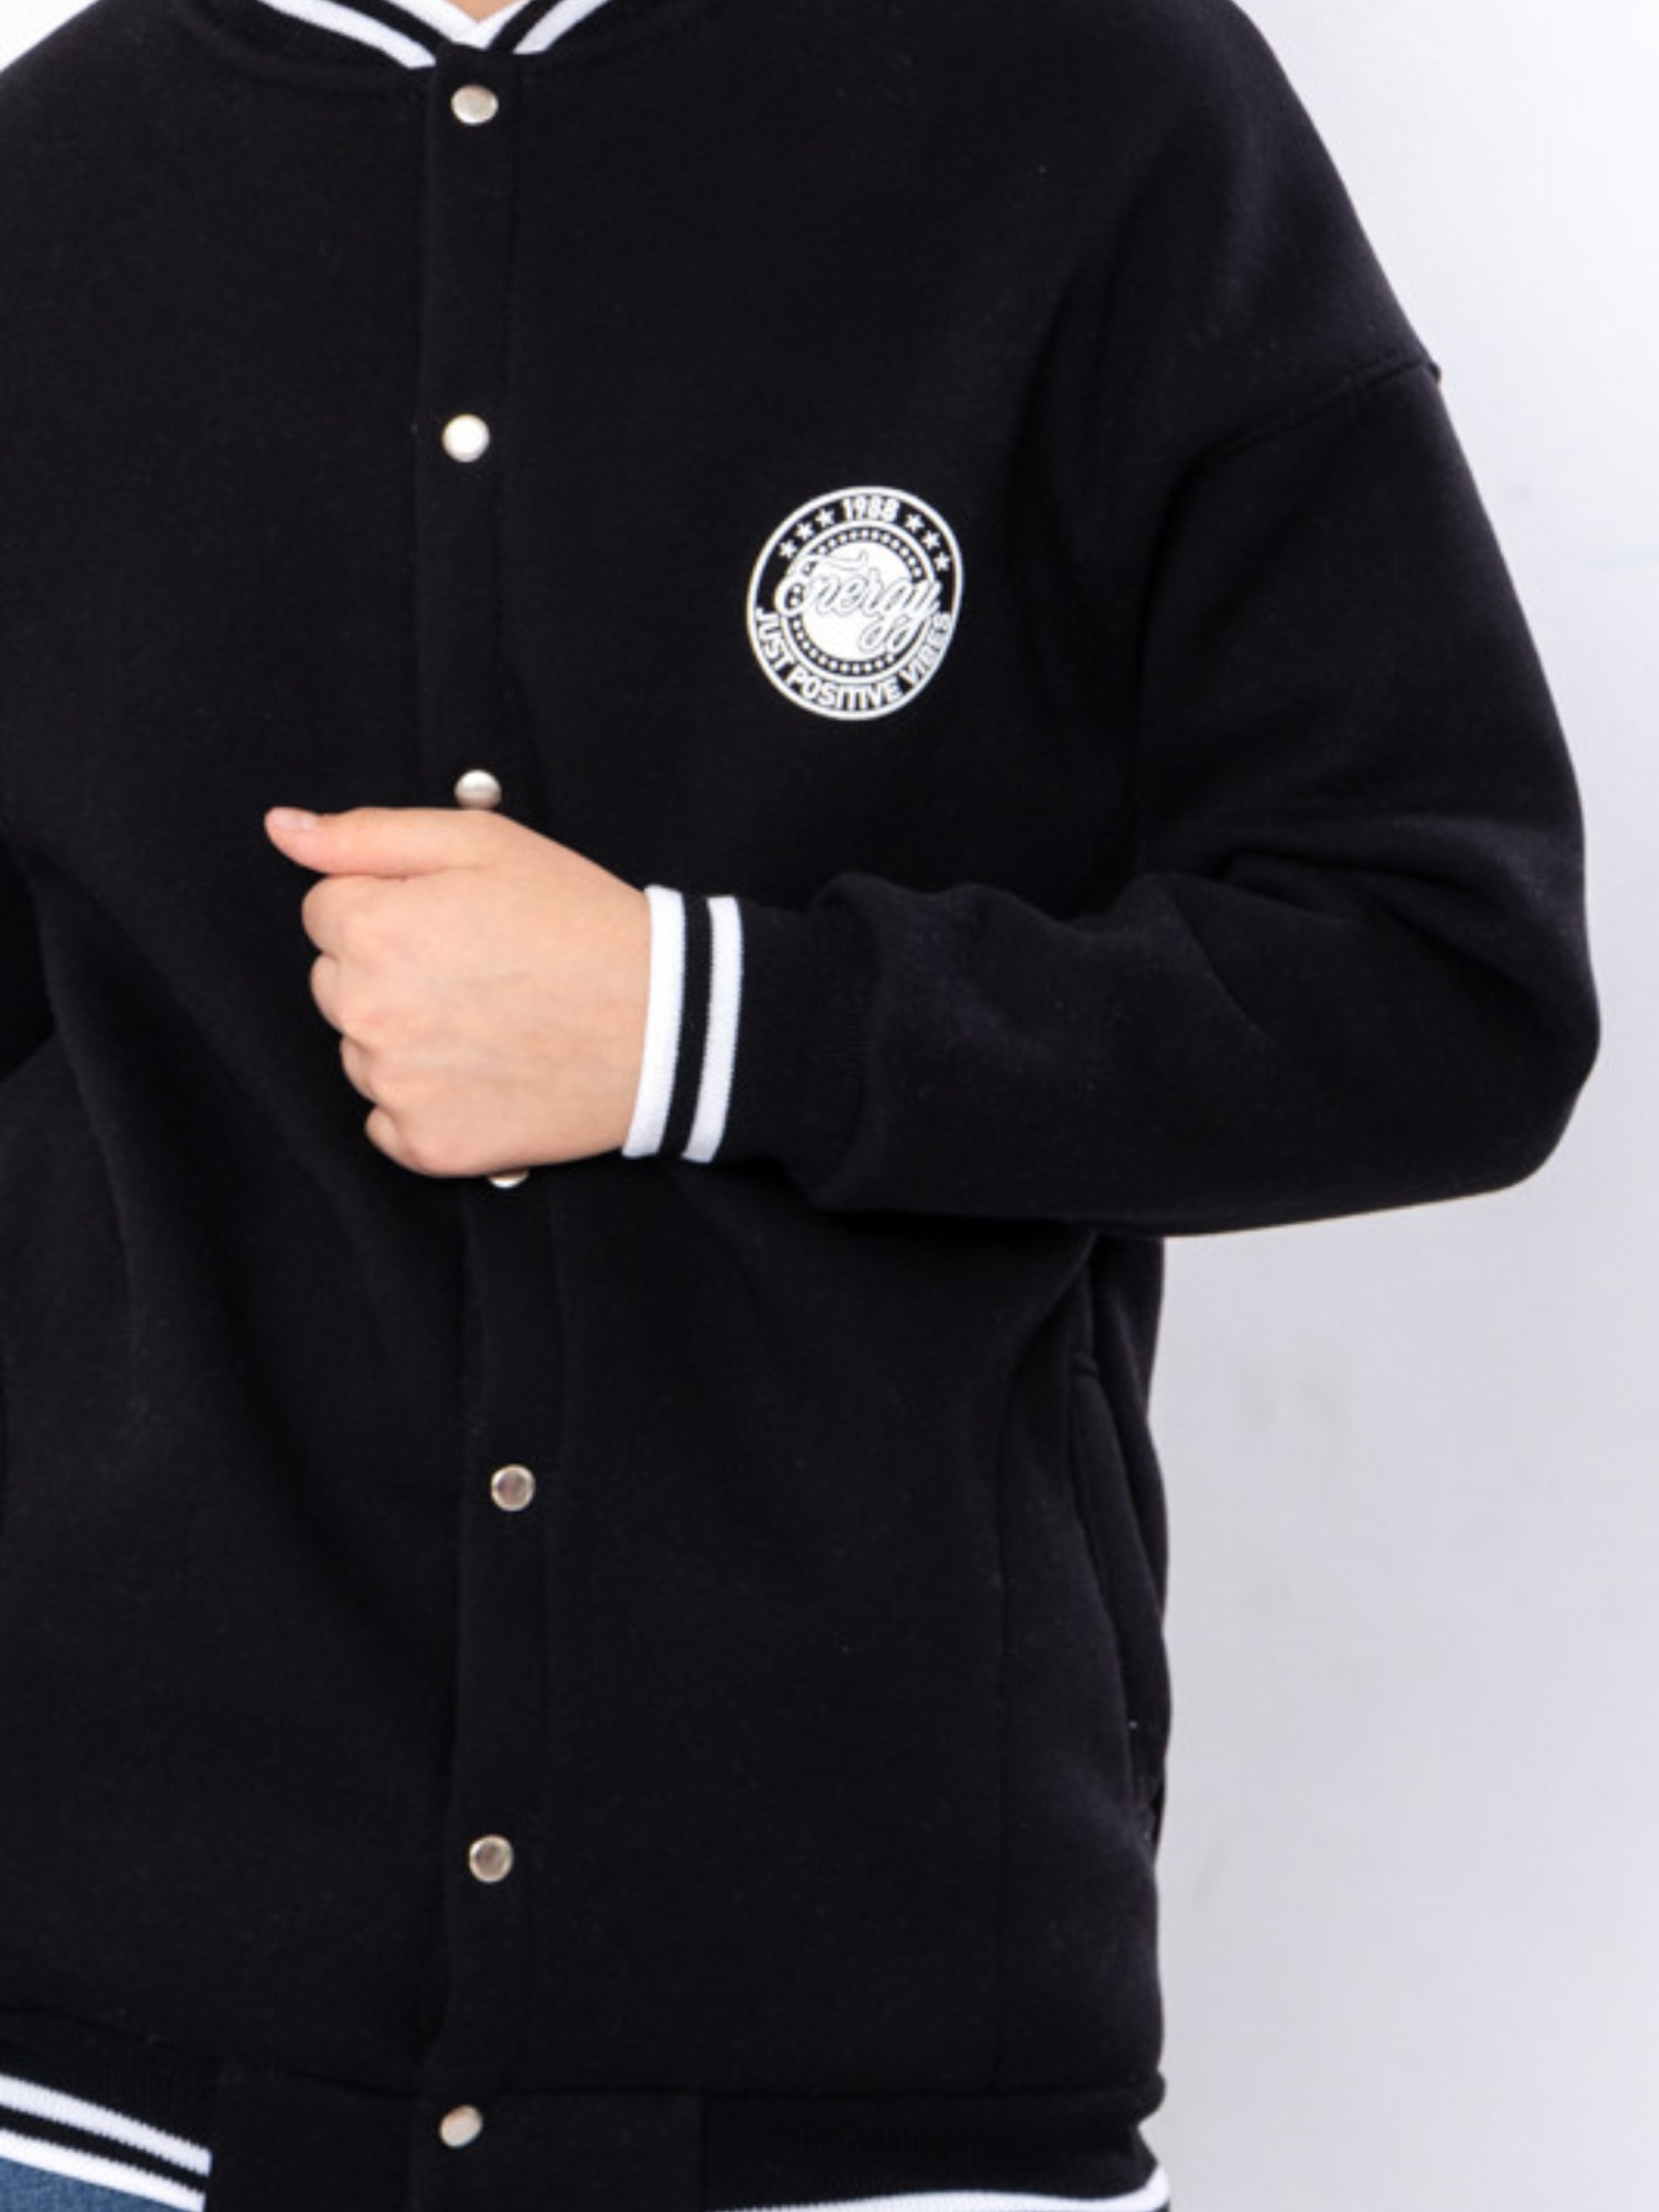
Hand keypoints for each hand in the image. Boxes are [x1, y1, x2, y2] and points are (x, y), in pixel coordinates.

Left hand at [264, 805, 649, 1175]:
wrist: (665, 1022)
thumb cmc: (579, 922)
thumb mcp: (480, 843)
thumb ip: (368, 834)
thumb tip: (282, 831)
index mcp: (370, 929)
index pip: (327, 911)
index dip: (393, 905)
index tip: (457, 919)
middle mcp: (366, 1012)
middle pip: (337, 983)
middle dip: (390, 970)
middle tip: (479, 968)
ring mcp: (395, 1086)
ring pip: (362, 1052)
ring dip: (406, 1037)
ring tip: (491, 1020)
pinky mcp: (428, 1144)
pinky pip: (388, 1121)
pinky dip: (426, 1102)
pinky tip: (484, 1073)